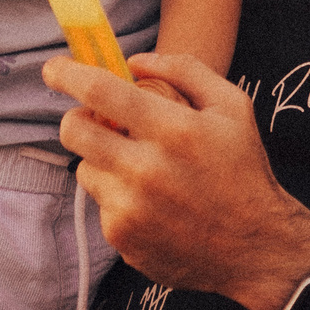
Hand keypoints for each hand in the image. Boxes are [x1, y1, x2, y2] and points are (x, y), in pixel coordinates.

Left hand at [46, 51, 309, 309]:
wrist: (256, 247)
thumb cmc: (243, 170)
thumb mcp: (232, 106)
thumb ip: (184, 70)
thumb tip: (134, 61)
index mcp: (174, 130)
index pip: (102, 92)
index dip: (68, 74)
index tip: (53, 68)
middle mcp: (146, 170)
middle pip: (74, 131)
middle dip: (77, 117)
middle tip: (96, 119)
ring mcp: (130, 208)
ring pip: (85, 168)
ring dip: (103, 159)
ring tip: (141, 167)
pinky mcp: (121, 237)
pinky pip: (100, 202)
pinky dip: (117, 195)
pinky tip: (151, 201)